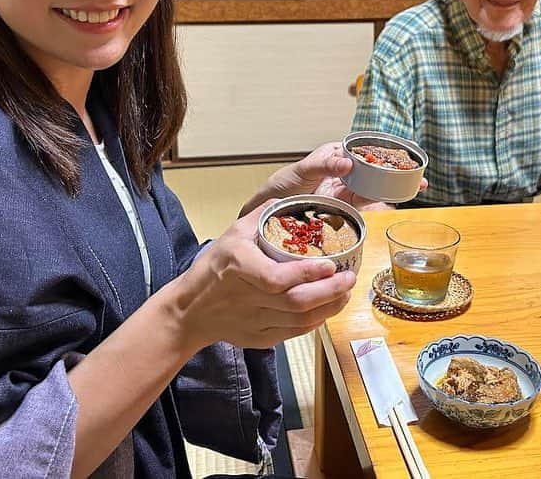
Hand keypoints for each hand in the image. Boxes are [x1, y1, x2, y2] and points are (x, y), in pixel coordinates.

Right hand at [170, 202, 356, 349]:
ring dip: (329, 308)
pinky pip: (294, 333)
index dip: (308, 274)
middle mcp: (248, 298)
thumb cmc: (212, 269)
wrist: (190, 311)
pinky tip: (327, 308)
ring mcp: (254, 322)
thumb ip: (261, 215)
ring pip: (300, 321)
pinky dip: (315, 322)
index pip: (277, 277)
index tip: (330, 265)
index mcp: (239, 267)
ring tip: (345, 292)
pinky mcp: (260, 338)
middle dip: (330, 292)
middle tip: (349, 278)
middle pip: (296, 302)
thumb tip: (288, 201)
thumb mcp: (232, 234)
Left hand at [240, 142, 427, 215]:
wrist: (266, 212)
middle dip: (398, 174)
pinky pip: (363, 208)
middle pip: (376, 171)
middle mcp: (344, 173)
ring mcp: (344, 192)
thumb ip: (324, 165)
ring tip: (414, 191)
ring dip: (394, 191)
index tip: (406, 155)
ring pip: (374, 189)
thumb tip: (348, 163)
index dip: (387, 152)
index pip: (365, 150)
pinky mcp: (341, 211)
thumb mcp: (302, 171)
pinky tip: (392, 209)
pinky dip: (378, 208)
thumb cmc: (282, 186)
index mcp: (336, 155)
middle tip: (421, 179)